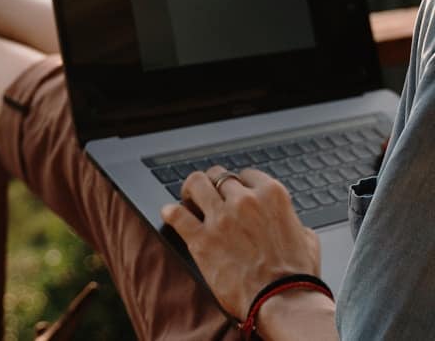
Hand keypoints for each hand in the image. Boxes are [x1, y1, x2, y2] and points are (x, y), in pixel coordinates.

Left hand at [161, 166, 320, 319]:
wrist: (283, 302)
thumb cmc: (297, 276)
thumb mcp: (306, 238)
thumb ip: (291, 220)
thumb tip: (284, 219)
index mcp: (272, 196)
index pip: (246, 175)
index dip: (238, 183)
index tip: (233, 192)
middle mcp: (244, 200)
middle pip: (218, 176)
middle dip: (213, 184)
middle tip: (208, 195)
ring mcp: (221, 218)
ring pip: (195, 184)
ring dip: (190, 190)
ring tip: (189, 200)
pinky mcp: (201, 239)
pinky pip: (176, 214)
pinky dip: (170, 212)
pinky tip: (169, 214)